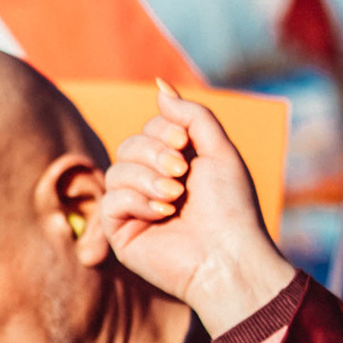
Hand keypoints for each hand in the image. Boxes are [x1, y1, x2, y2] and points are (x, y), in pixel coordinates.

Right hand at [89, 86, 298, 341]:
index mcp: (177, 164)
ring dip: (148, 179)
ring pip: (116, 170)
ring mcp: (134, 208)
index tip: (186, 145)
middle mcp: (153, 183)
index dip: (163, 130)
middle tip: (182, 174)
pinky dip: (137, 201)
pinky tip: (163, 214)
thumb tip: (160, 86)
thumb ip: (192, 115)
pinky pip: (111, 200)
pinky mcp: (120, 232)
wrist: (229, 256)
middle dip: (154, 153)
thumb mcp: (219, 150)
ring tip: (175, 199)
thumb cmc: (232, 208)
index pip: (150, 128)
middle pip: (129, 145)